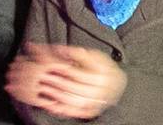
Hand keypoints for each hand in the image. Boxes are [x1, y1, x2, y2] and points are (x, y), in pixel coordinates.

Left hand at [8, 44, 127, 120]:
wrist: (119, 84)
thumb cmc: (105, 68)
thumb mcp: (95, 55)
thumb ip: (78, 53)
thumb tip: (59, 49)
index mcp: (103, 73)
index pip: (77, 72)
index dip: (61, 69)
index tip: (48, 66)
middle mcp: (102, 89)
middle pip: (74, 86)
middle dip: (56, 82)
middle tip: (43, 77)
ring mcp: (97, 102)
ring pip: (74, 100)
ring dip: (57, 95)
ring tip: (44, 89)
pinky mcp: (93, 111)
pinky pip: (76, 112)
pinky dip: (63, 110)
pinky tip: (52, 105)